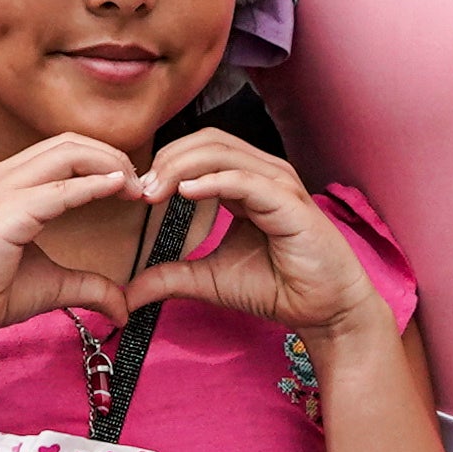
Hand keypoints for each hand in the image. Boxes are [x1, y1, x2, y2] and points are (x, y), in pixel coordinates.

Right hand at [0, 130, 163, 352]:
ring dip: (107, 164)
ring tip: (135, 185)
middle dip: (111, 156)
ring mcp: (0, 192)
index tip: (132, 183)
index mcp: (7, 183)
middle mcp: (1, 177)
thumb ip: (88, 286)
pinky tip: (116, 188)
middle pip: (68, 143)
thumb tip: (123, 307)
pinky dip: (92, 186)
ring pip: (65, 155)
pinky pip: (57, 191)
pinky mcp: (5, 216)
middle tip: (140, 182)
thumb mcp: (52, 284)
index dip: (102, 158)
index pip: (62, 150)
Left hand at [130, 129, 386, 345]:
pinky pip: (245, 180)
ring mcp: (278, 184)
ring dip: (182, 167)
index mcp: (246, 183)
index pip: (200, 150)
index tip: (136, 194)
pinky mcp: (289, 203)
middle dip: (168, 159)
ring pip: (223, 153)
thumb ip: (172, 277)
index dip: (165, 163)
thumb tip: (127, 293)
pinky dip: (212, 181)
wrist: (324, 310)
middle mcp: (264, 175)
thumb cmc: (278, 288)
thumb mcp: (211, 281)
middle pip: (207, 141)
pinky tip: (185, 194)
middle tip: (140, 190)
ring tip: (154, 191)